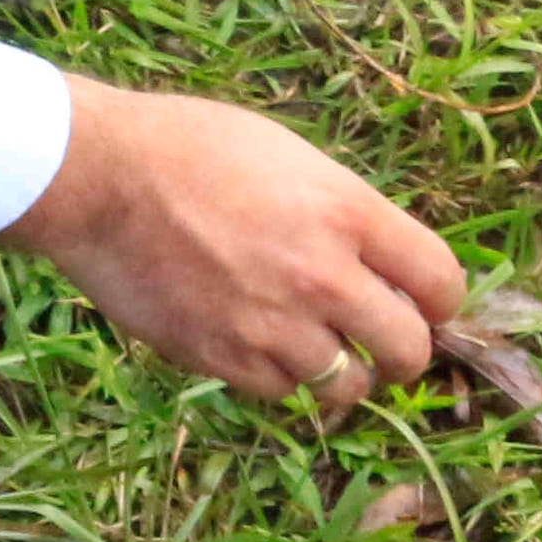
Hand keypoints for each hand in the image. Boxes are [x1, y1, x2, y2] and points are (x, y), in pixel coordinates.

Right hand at [0, 77, 464, 417]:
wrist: (100, 178)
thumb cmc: (190, 148)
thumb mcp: (290, 157)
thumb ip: (344, 214)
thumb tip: (382, 266)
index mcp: (347, 211)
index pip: (441, 282)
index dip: (440, 301)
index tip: (424, 304)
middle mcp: (324, 275)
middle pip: (410, 350)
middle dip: (402, 351)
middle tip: (380, 342)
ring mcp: (275, 324)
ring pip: (348, 386)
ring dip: (341, 372)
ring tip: (315, 347)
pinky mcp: (226, 358)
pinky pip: (284, 394)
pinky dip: (281, 379)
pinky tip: (260, 345)